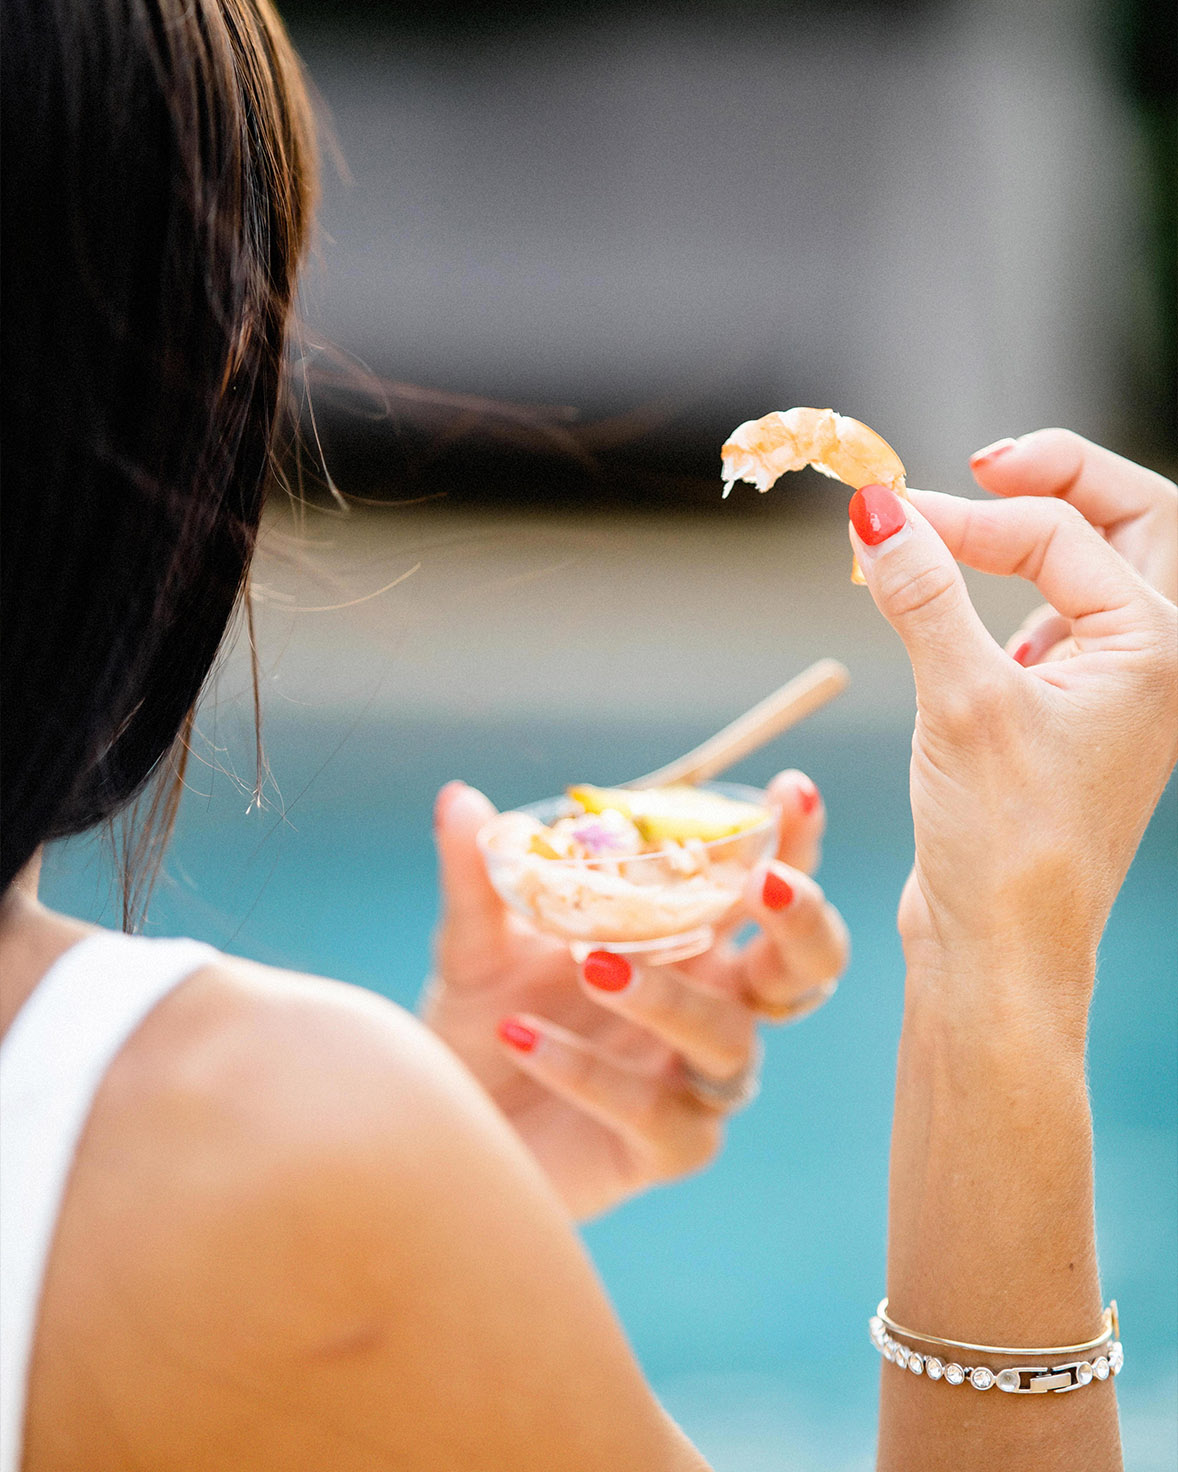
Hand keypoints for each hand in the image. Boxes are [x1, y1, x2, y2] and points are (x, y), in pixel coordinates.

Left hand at [422, 772, 848, 1220]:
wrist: (442, 1132)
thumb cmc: (480, 1028)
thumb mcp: (473, 945)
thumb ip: (478, 877)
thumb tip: (459, 798)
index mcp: (686, 941)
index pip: (760, 886)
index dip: (792, 841)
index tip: (792, 791)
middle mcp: (709, 1005)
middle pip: (802, 970)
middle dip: (802, 922)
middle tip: (764, 885)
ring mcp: (693, 1081)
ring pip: (729, 1040)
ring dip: (667, 996)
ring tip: (591, 963)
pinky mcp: (664, 1149)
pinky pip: (654, 1112)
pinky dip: (588, 1071)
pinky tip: (521, 1035)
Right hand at [847, 473, 1176, 1021]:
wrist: (1002, 950)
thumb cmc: (1004, 844)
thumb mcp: (961, 702)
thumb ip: (923, 594)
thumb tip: (878, 508)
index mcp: (1154, 649)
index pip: (1060, 533)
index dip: (967, 517)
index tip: (885, 520)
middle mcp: (1152, 662)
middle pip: (1136, 518)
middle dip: (1061, 479)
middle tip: (985, 466)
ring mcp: (1116, 689)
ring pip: (1105, 567)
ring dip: (1044, 533)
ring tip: (968, 527)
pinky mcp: (1073, 716)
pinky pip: (1062, 621)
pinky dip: (1019, 594)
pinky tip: (967, 617)